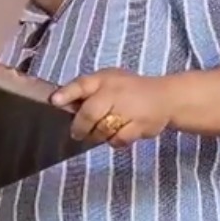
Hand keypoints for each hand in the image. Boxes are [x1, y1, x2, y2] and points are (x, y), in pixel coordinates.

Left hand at [50, 69, 173, 148]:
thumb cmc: (129, 90)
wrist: (165, 97)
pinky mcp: (139, 125)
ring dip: (97, 135)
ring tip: (100, 132)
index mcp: (104, 79)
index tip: (54, 101)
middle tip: (77, 133)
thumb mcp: (108, 80)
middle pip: (90, 113)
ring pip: (102, 129)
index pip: (82, 84)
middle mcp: (115, 92)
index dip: (66, 93)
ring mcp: (128, 109)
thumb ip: (86, 90)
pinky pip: (118, 139)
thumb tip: (60, 102)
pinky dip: (114, 141)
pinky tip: (117, 134)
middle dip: (80, 126)